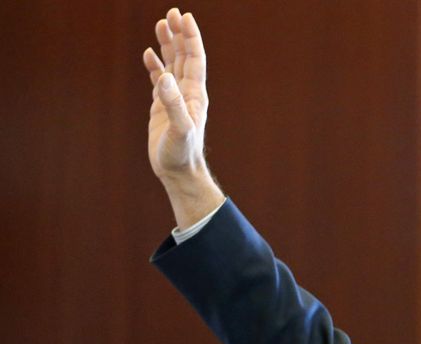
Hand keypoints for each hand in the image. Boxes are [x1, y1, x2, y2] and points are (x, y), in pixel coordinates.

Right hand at [143, 8, 222, 227]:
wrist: (179, 172)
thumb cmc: (182, 154)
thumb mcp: (179, 129)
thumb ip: (172, 104)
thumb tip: (164, 78)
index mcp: (195, 95)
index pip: (194, 59)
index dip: (190, 38)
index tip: (185, 17)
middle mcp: (187, 94)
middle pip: (184, 57)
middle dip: (179, 35)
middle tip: (172, 13)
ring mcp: (175, 99)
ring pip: (172, 65)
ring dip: (168, 45)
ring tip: (161, 24)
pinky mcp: (163, 108)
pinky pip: (159, 80)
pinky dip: (155, 66)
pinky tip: (149, 53)